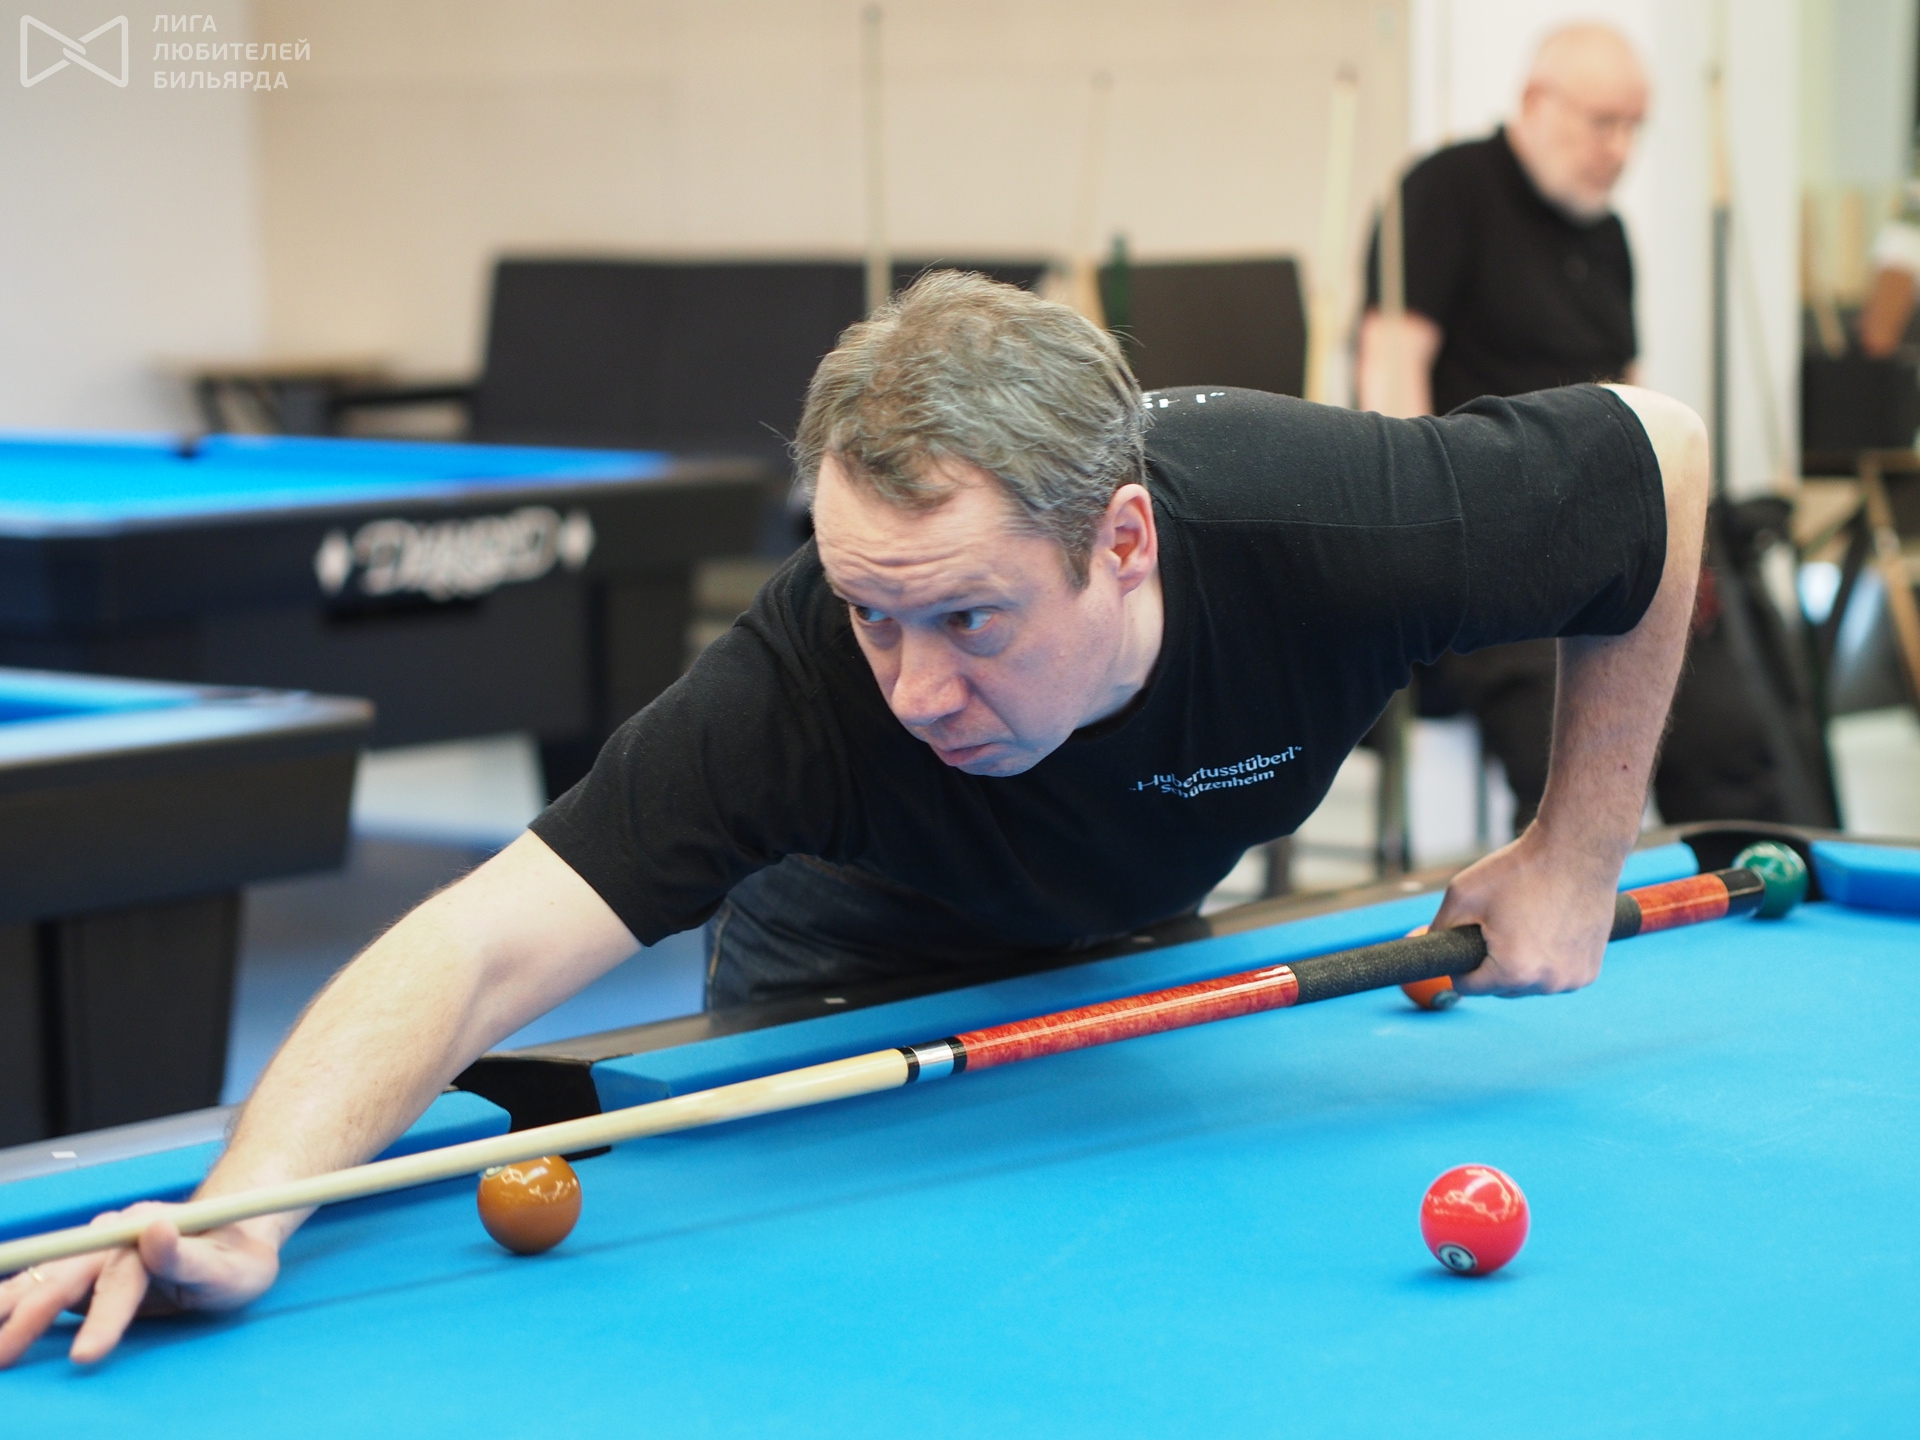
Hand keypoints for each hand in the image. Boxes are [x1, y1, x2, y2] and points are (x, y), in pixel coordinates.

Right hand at [0, 1204, 279, 1367]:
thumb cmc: (234, 1260)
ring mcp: (94, 1249)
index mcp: (149, 1233)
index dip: (103, 1319)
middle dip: (29, 1320)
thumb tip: (155, 1231)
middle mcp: (113, 1237)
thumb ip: (189, 1256)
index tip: (85, 1355)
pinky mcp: (84, 1267)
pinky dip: (12, 1299)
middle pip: (65, 1279)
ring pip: (42, 1278)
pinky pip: (40, 1283)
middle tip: (4, 1357)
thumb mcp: (228, 1267)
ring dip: (8, 1306)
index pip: (120, 1283)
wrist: (231, 1237)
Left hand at [1430, 827, 1620, 996]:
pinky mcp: (1589, 972)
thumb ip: (1440, 929)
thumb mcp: (1463, 894)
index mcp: (1513, 971)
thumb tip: (1426, 948)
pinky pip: (1554, 975)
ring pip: (1527, 984)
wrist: (1578, 851)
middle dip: (1490, 963)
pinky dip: (1546, 960)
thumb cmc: (1520, 870)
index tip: (1466, 939)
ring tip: (1525, 923)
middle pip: (1499, 989)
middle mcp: (1546, 984)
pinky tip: (1549, 928)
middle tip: (1498, 925)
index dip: (1459, 962)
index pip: (1468, 986)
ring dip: (1519, 964)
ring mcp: (1572, 980)